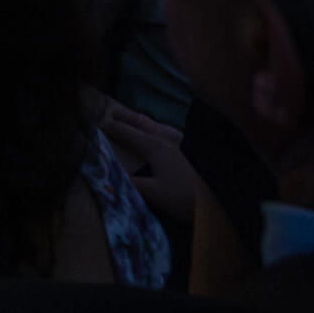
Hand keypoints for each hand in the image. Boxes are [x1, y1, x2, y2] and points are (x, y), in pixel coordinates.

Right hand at [98, 100, 206, 226]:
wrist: (220, 202)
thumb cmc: (184, 197)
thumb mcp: (152, 193)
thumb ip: (129, 183)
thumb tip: (106, 175)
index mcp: (153, 147)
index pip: (126, 133)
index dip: (109, 126)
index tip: (92, 119)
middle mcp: (165, 140)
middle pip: (141, 124)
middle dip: (125, 117)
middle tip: (110, 110)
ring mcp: (179, 144)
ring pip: (156, 126)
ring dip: (142, 122)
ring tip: (133, 118)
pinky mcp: (189, 152)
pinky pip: (168, 133)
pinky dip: (158, 129)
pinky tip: (161, 134)